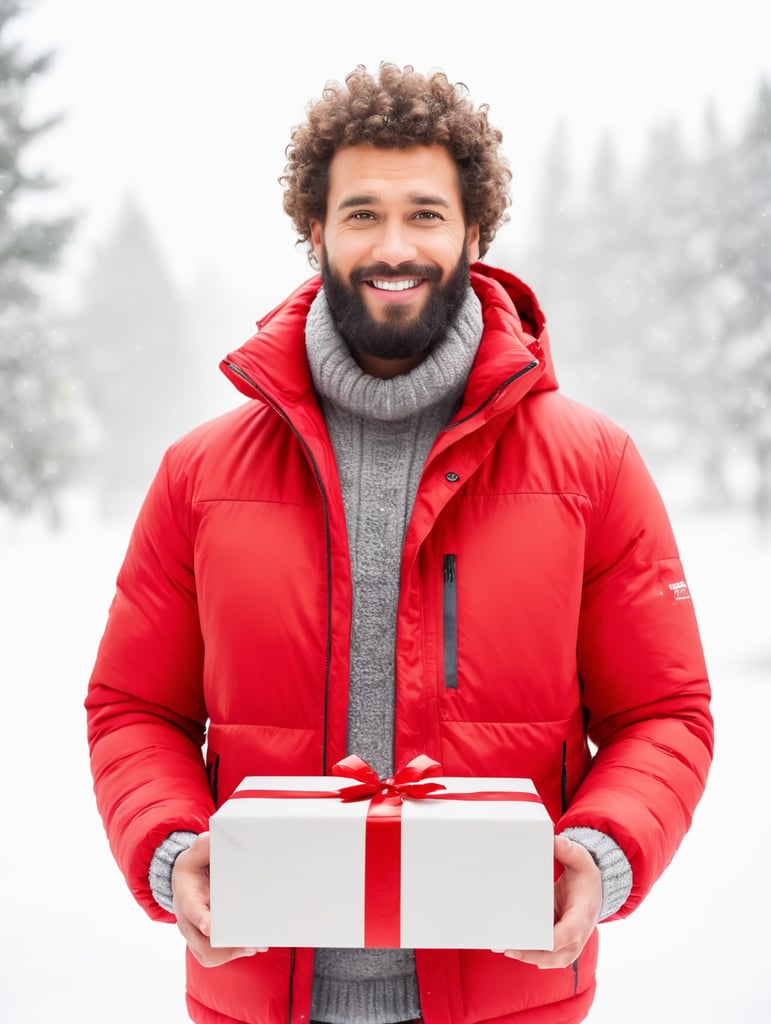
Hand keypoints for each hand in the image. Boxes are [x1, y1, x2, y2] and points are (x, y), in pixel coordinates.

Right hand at [172, 831, 267, 967]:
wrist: (182, 882)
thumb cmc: (192, 867)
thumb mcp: (194, 853)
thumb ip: (203, 846)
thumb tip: (213, 836)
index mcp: (186, 897)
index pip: (192, 910)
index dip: (201, 918)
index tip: (209, 926)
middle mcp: (186, 920)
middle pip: (200, 941)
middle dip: (224, 945)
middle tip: (249, 943)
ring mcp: (193, 933)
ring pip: (207, 954)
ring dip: (230, 954)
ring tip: (254, 946)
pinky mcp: (201, 940)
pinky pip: (211, 956)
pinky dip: (230, 955)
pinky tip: (251, 948)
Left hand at [502, 834, 601, 968]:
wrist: (595, 891)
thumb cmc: (586, 877)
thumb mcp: (581, 859)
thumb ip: (568, 849)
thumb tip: (553, 839)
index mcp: (582, 915)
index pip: (569, 934)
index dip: (551, 940)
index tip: (533, 939)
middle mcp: (578, 934)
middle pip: (557, 955)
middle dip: (532, 954)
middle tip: (508, 947)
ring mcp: (570, 943)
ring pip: (551, 960)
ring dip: (529, 957)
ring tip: (505, 948)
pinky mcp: (560, 943)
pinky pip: (547, 955)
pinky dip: (530, 955)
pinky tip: (511, 948)